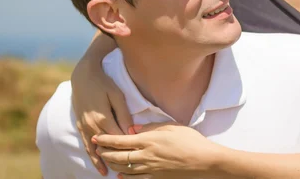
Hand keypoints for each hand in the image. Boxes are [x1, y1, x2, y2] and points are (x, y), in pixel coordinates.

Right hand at [71, 42, 132, 175]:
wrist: (83, 76)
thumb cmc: (104, 83)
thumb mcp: (117, 95)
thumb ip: (124, 114)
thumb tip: (132, 132)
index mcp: (103, 118)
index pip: (118, 139)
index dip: (128, 148)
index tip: (138, 155)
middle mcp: (92, 126)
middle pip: (106, 147)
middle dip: (116, 158)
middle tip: (126, 169)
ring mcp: (84, 127)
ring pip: (94, 149)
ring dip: (101, 161)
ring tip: (108, 174)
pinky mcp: (80, 125)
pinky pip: (86, 145)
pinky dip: (91, 156)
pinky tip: (97, 164)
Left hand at [95, 122, 221, 177]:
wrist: (204, 161)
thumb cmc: (190, 140)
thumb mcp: (171, 126)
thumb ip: (150, 126)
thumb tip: (133, 128)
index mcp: (148, 140)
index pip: (120, 141)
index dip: (106, 140)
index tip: (96, 138)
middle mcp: (145, 156)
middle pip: (118, 156)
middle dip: (105, 152)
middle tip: (97, 149)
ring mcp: (150, 169)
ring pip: (124, 169)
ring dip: (112, 165)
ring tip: (106, 160)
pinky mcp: (155, 178)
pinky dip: (125, 177)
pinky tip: (121, 175)